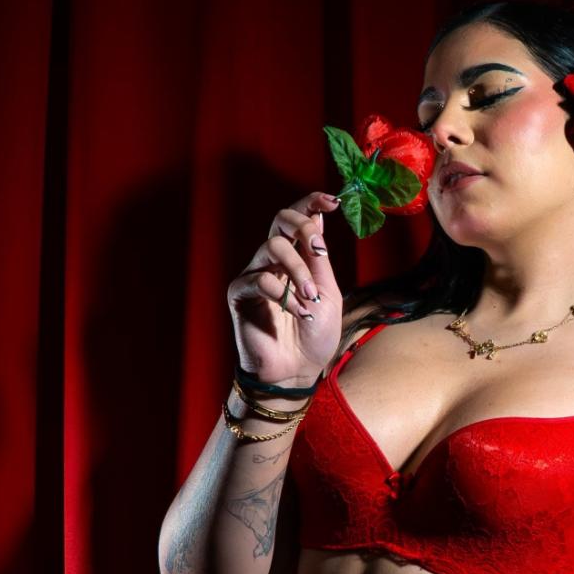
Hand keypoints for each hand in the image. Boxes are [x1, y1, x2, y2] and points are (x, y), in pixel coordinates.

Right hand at [227, 190, 345, 385]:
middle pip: (279, 220)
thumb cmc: (313, 336)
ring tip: (311, 297)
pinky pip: (260, 279)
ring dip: (299, 270)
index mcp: (295, 257)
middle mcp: (272, 260)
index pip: (297, 217)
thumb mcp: (328, 293)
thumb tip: (320, 217)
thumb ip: (320, 258)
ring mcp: (253, 275)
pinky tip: (297, 312)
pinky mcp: (239, 294)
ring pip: (273, 247)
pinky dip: (284, 294)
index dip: (311, 202)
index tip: (333, 201)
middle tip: (319, 249)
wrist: (297, 372)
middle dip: (304, 227)